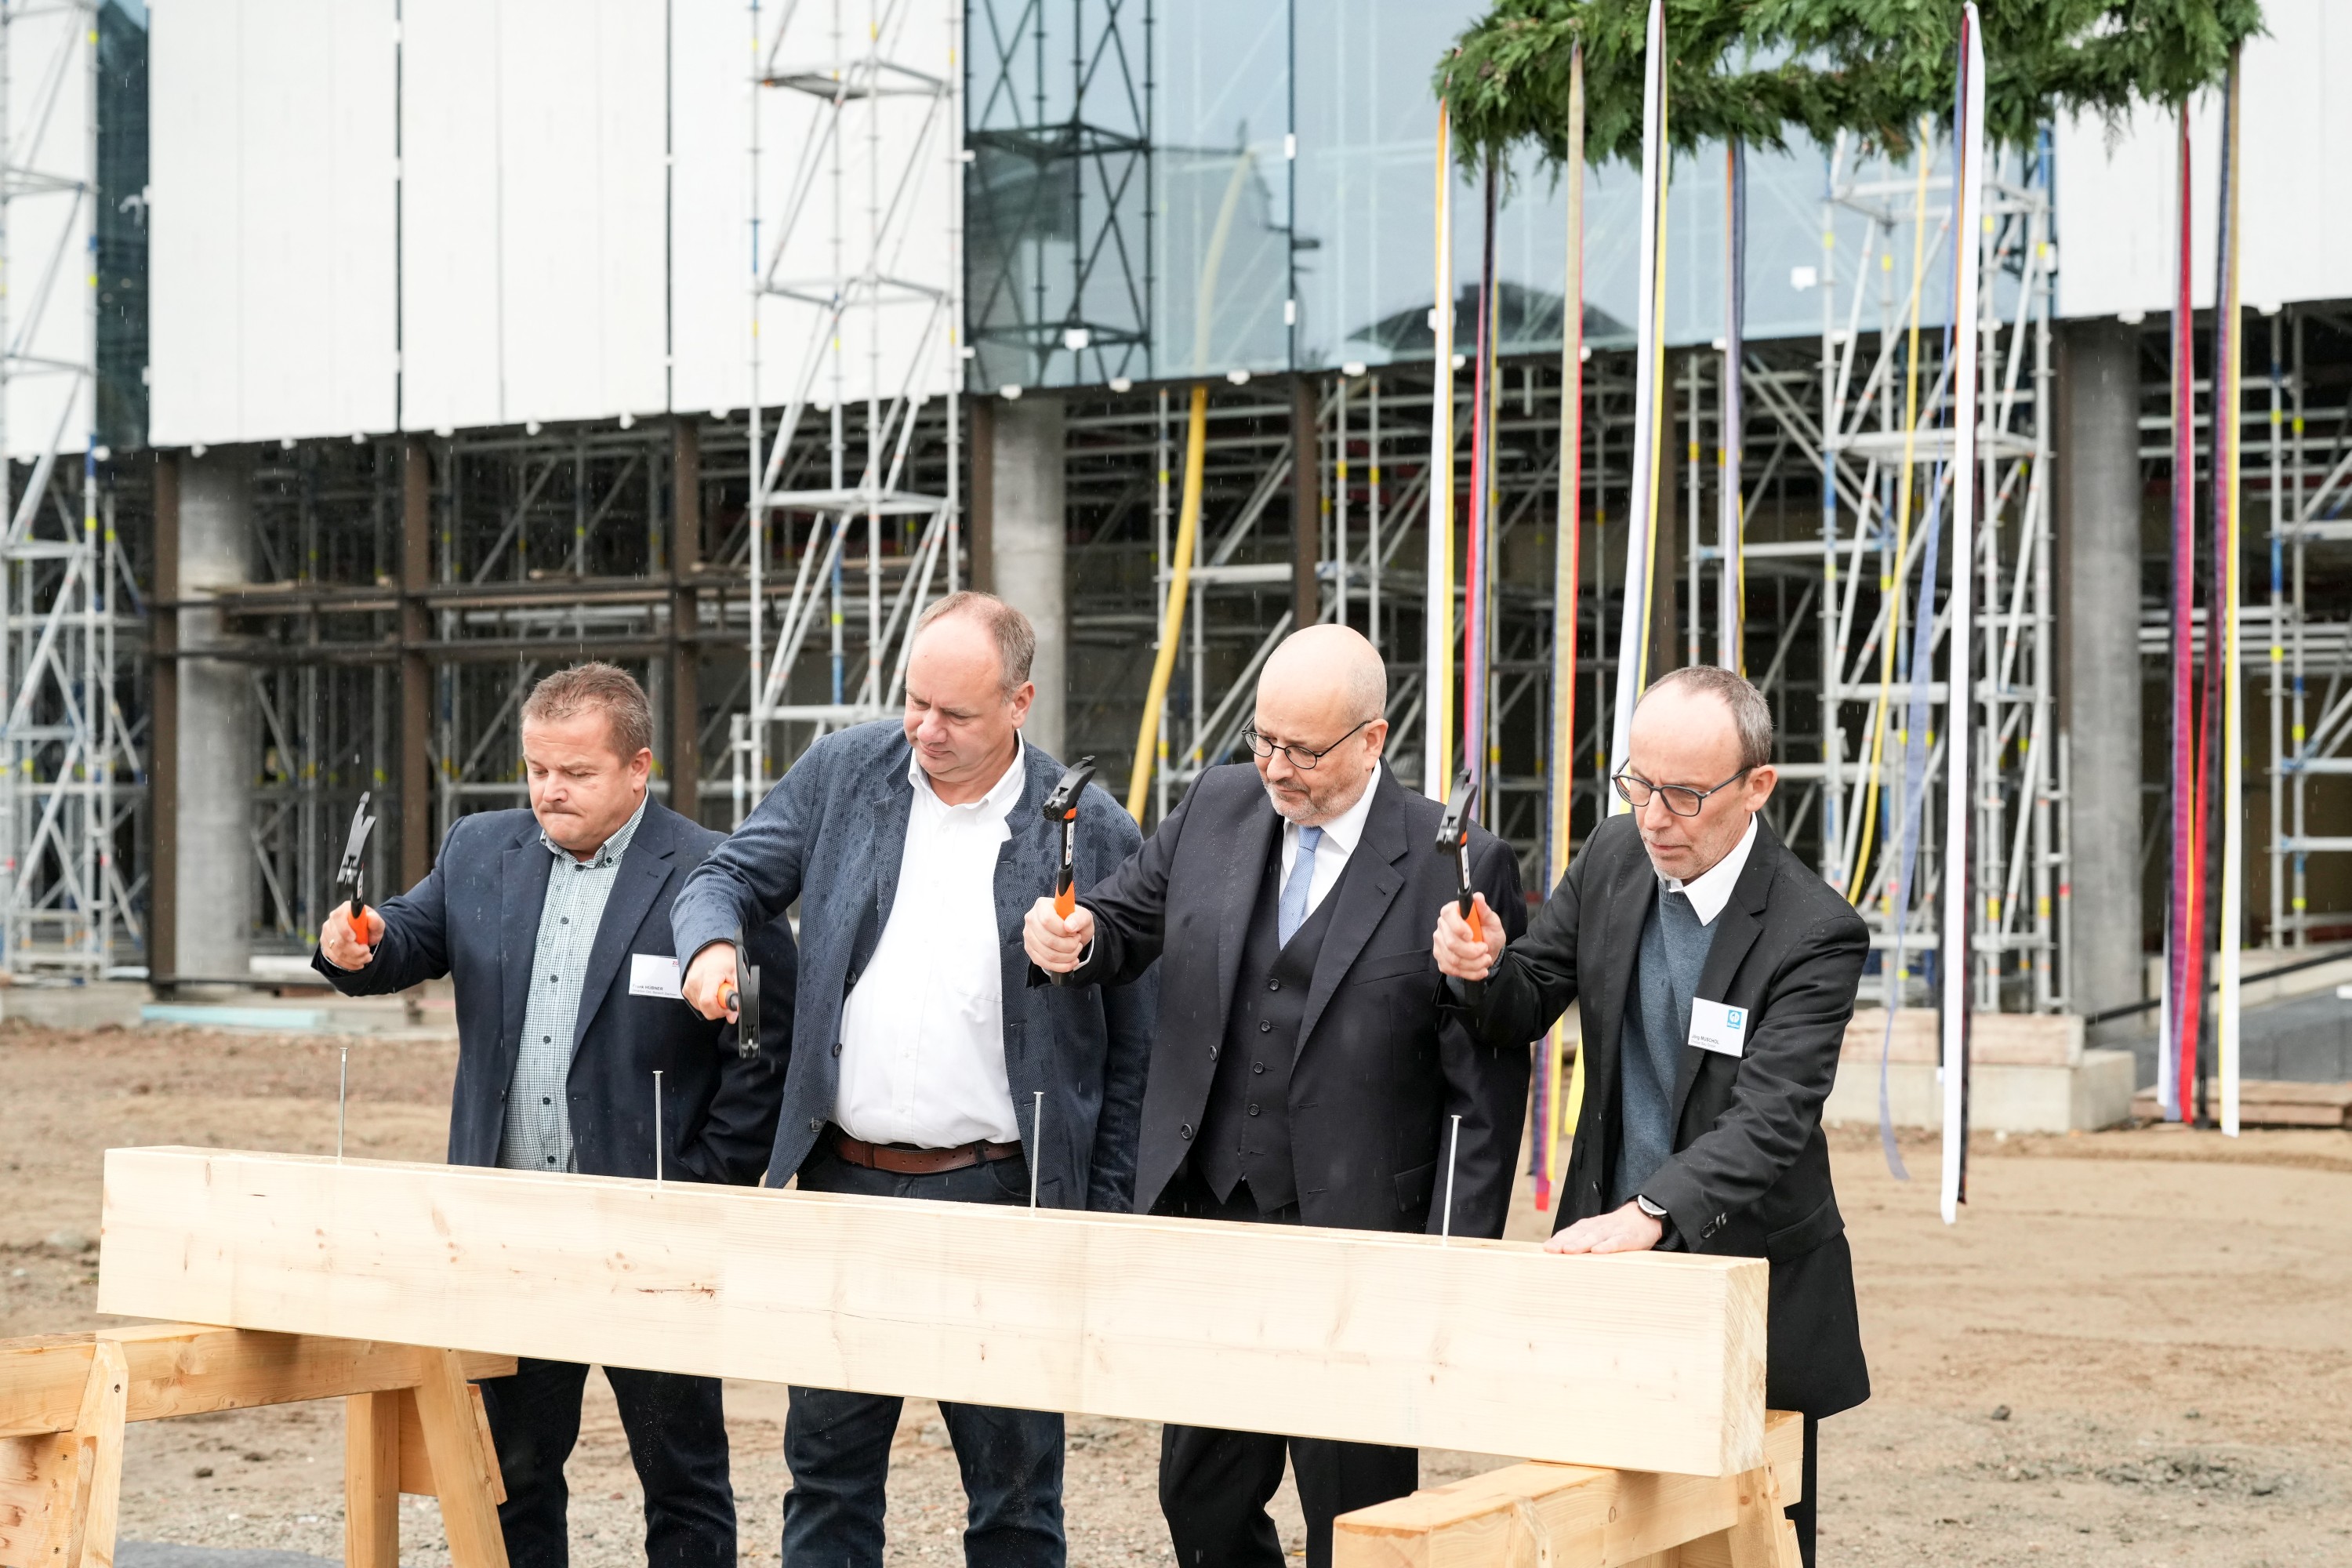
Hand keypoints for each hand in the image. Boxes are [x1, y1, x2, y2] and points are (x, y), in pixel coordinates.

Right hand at [319, 905, 384, 969]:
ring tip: (367, 958)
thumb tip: (371, 917)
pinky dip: (348, 964)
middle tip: (367, 952)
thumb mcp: (377, 924)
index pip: (338, 919)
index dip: (345, 930)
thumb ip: (376, 921)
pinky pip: (335, 959)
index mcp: (344, 910)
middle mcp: (332, 921)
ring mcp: (327, 934)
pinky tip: (358, 963)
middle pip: (338, 939)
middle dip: (354, 950)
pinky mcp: (326, 946)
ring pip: (337, 951)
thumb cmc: (370, 927)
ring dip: (354, 958)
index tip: (355, 939)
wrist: (365, 935)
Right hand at [682, 944, 738, 1021]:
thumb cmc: (723, 958)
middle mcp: (695, 982)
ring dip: (713, 1005)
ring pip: (702, 1009)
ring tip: (718, 990)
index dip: (721, 1010)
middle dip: (719, 1009)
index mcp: (709, 976)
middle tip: (726, 998)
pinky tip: (711, 991)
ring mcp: (688, 986)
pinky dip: (706, 1001)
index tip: (729, 1006)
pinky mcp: (685, 990)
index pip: (708, 1002)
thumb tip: (734, 1014)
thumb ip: (738, 995)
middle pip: (705, 1009)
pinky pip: (697, 1004)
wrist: (709, 948)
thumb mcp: (738, 973)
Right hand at [1023, 896, 1094, 973]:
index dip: (1063, 930)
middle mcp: (1031, 919)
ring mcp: (1029, 936)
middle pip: (1048, 940)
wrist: (1072, 930)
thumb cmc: (1075, 921)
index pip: (1047, 920)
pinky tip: (1071, 960)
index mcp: (1042, 905)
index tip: (1073, 932)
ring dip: (1068, 956)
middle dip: (1069, 945)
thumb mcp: (1084, 916)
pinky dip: (1062, 966)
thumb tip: (1069, 926)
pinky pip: (1045, 964)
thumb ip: (1079, 918)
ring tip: (1075, 949)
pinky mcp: (1030, 950)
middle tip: (1077, 941)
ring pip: (1048, 955)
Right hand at [1431, 892, 1504, 980]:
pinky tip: (1480, 970)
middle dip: (1472, 951)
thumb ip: (1484, 911)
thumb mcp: (1492, 922)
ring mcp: (1439, 945)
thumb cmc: (1489, 933)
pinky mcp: (1441, 960)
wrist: (1488, 952)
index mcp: (1452, 912)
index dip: (1459, 927)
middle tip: (1485, 950)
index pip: (1448, 916)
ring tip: (1486, 960)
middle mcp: (1442, 927)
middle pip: (1451, 943)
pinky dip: (1470, 973)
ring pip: (1453, 960)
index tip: (1472, 936)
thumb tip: (1478, 897)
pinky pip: (1452, 970)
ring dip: (1474, 964)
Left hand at [1544, 1200, 1663, 1254]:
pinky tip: (1598, 1251)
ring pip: (1594, 1237)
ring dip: (1581, 1243)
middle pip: (1579, 1234)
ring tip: (1568, 1250)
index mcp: (1589, 1226)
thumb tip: (1560, 1252)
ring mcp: (1613, 1231)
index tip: (1546, 1248)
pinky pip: (1616, 1242)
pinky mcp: (1628, 1238)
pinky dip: (1607, 1246)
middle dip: (1564, 1242)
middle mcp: (1598, 1227)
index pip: (1570, 1232)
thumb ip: (1581, 1239)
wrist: (1644, 1216)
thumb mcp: (1597, 1231)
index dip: (1558, 1239)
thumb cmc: (1615, 1228)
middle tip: (1551, 1249)